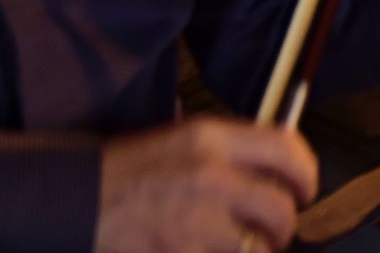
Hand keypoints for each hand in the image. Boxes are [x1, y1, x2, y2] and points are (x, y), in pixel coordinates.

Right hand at [94, 116, 318, 252]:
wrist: (73, 199)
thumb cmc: (126, 170)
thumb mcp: (180, 140)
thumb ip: (229, 150)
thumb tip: (275, 166)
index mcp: (211, 138)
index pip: (287, 150)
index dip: (306, 174)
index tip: (305, 189)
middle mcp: (211, 176)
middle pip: (281, 209)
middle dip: (283, 226)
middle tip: (273, 231)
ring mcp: (196, 222)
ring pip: (258, 248)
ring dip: (255, 252)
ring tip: (239, 247)